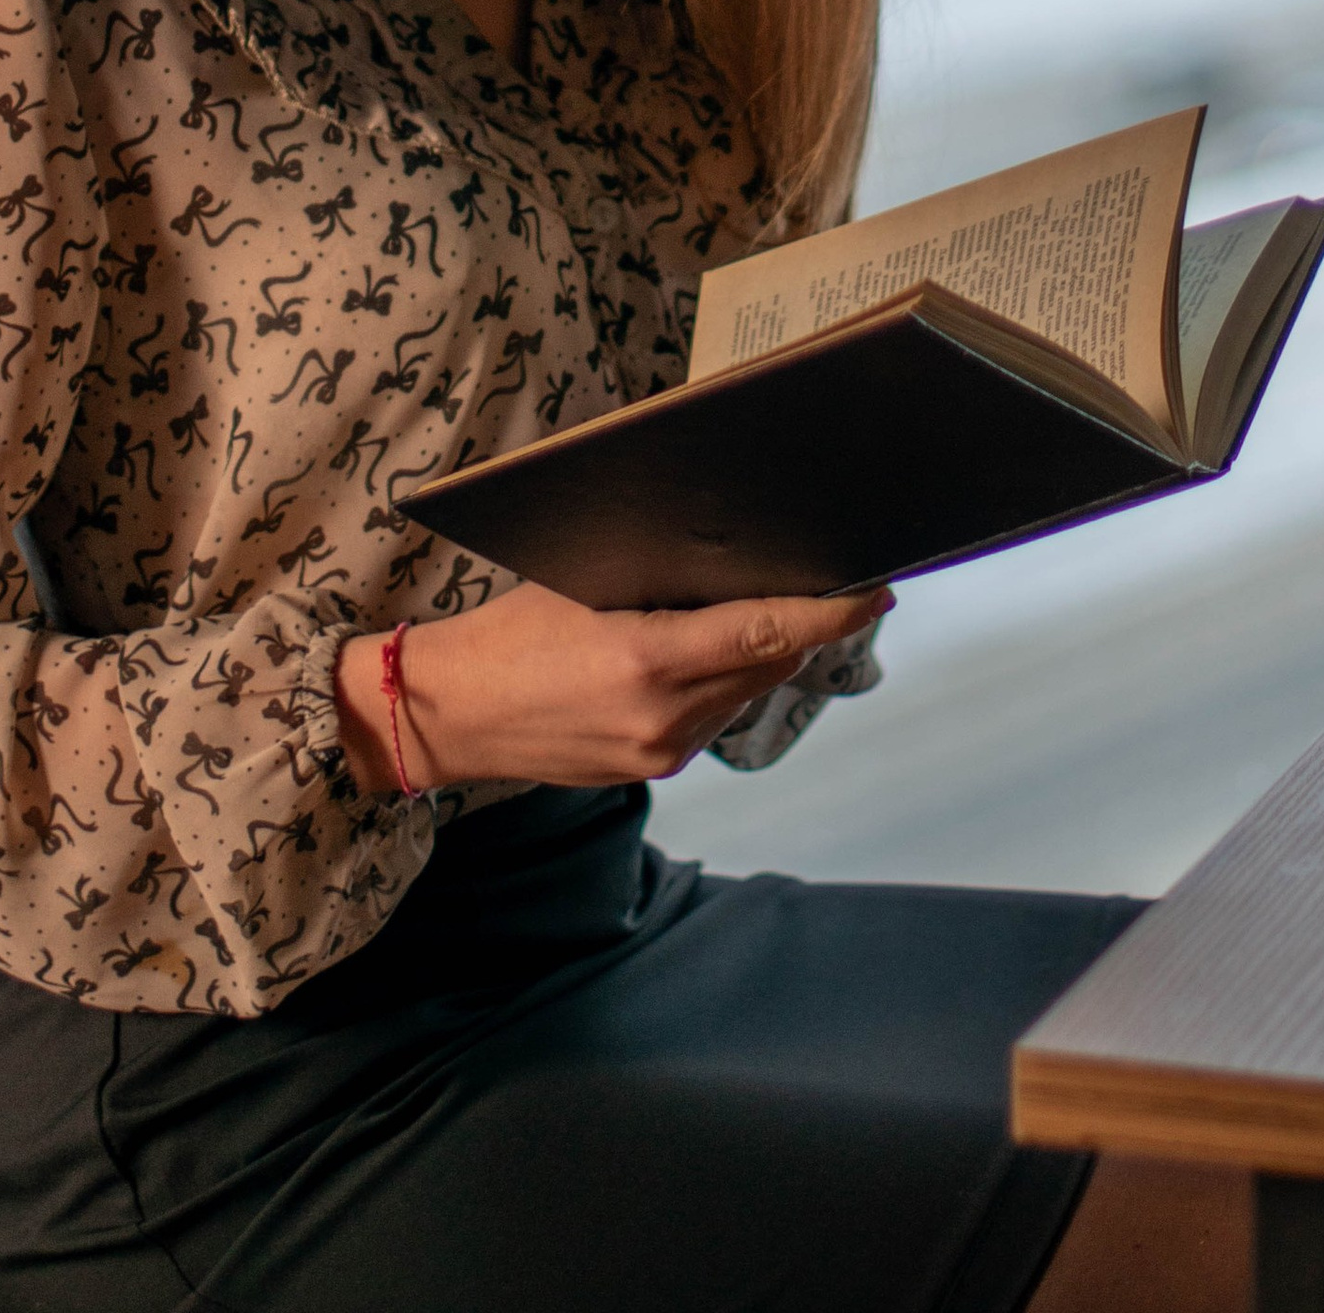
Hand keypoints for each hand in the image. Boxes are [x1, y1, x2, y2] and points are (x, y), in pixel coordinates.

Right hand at [334, 580, 890, 796]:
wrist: (449, 716)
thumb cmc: (506, 632)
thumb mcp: (582, 580)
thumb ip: (661, 580)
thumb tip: (735, 556)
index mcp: (647, 660)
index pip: (767, 632)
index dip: (831, 614)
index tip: (874, 590)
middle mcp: (664, 717)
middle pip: (769, 661)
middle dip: (804, 624)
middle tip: (833, 582)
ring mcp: (659, 750)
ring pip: (746, 690)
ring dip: (766, 652)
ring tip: (770, 607)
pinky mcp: (650, 767)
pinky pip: (714, 714)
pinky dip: (726, 679)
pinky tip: (712, 649)